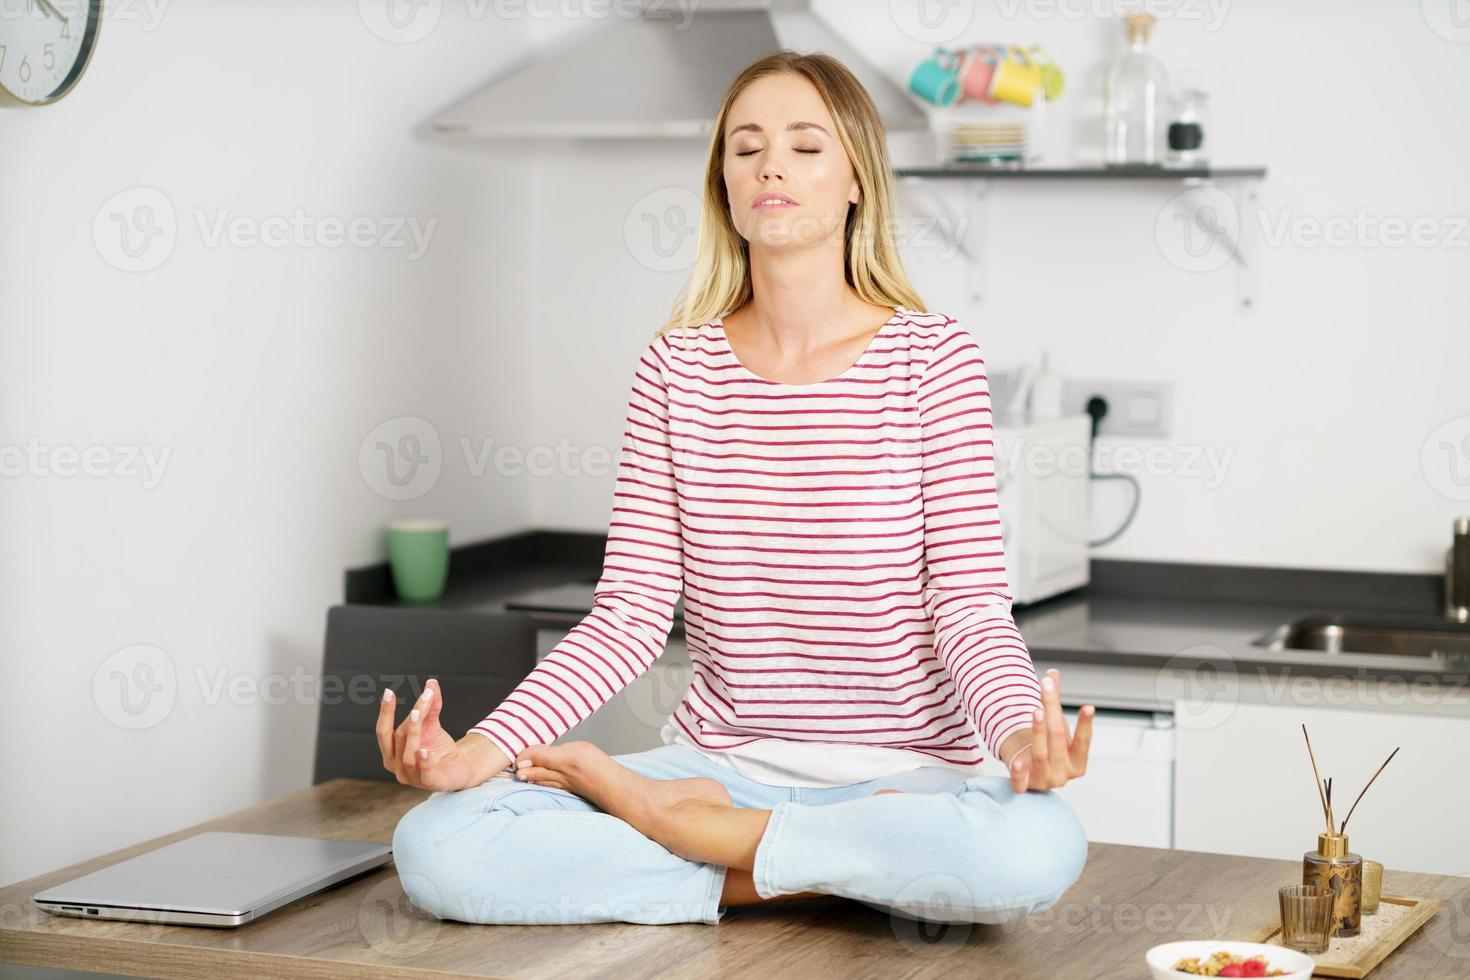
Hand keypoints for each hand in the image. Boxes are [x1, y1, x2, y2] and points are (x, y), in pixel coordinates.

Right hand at [376, 678, 508, 791]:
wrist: (459, 768)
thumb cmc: (438, 748)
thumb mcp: (432, 725)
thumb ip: (430, 706)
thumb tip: (431, 682)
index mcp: (391, 751)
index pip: (383, 731)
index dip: (385, 712)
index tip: (388, 692)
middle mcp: (397, 766)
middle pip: (398, 739)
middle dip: (408, 719)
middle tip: (420, 701)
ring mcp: (412, 777)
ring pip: (409, 755)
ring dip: (414, 733)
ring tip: (417, 714)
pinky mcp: (430, 783)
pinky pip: (425, 772)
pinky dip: (424, 762)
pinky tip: (425, 751)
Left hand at [1003, 667, 1092, 792]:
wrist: (1030, 775)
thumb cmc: (1047, 749)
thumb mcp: (1055, 729)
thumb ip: (1053, 704)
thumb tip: (1052, 672)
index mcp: (1077, 762)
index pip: (1083, 741)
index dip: (1085, 724)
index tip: (1088, 707)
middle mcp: (1063, 774)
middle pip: (1058, 739)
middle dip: (1052, 710)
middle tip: (1047, 687)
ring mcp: (1044, 781)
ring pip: (1040, 754)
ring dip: (1039, 731)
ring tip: (1037, 710)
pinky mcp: (1024, 788)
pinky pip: (1021, 783)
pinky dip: (1019, 773)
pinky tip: (1017, 761)